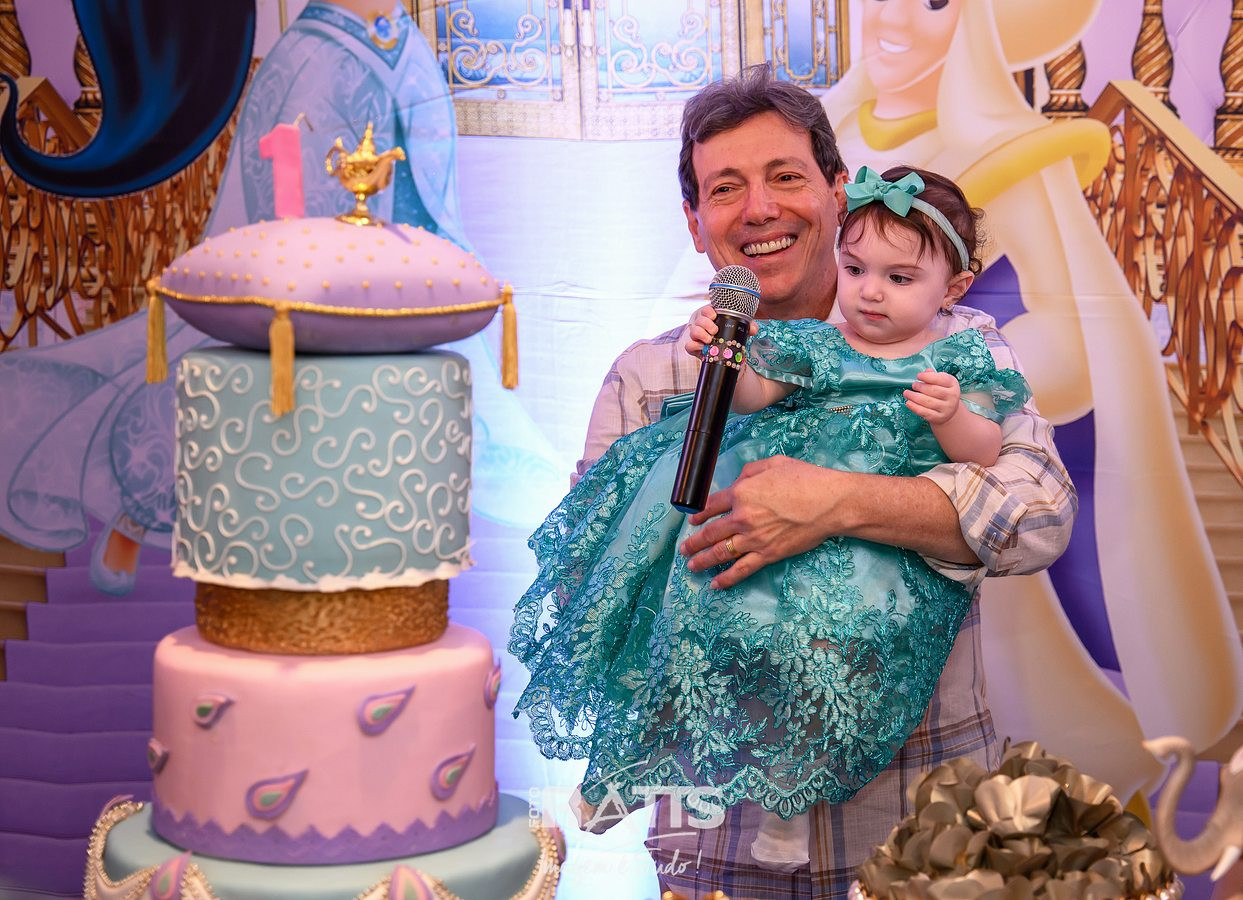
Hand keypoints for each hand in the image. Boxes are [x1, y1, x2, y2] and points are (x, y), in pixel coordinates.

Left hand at [678, 456, 841, 588]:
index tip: (692, 520)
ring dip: (703, 560)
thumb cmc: (805, 479)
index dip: (698, 514)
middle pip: (711, 533)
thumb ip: (749, 473)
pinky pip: (742, 569)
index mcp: (742, 493)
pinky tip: (716, 584)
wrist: (830, 503)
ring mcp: (754, 539)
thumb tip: (738, 483)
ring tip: (691, 566)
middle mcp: (743, 517)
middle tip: (684, 548)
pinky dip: (727, 578)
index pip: (711, 505)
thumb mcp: (773, 464)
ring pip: (721, 553)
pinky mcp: (768, 554)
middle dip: (694, 542)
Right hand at [684, 305, 757, 356]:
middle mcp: (703, 326)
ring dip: (701, 334)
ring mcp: (697, 337)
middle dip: (706, 324)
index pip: (706, 310)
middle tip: (715, 330)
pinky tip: (703, 348)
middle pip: (698, 320)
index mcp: (712, 318)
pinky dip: (695, 346)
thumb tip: (753, 329)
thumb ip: (749, 327)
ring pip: (692, 331)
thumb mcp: (741, 331)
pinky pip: (689, 346)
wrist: (727, 356)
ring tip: (710, 339)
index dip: (708, 311)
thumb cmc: (731, 338)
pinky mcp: (695, 349)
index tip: (715, 316)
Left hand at [904, 370, 961, 424]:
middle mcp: (952, 397)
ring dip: (914, 397)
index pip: (941, 379)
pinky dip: (914, 407)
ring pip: (927, 402)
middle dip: (920, 387)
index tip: (918, 376)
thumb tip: (926, 371)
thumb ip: (934, 376)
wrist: (949, 411)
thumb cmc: (942, 392)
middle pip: (933, 390)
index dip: (928, 377)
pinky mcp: (939, 417)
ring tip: (906, 393)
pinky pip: (924, 412)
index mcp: (953, 384)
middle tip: (913, 385)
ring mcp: (946, 408)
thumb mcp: (942, 382)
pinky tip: (908, 402)